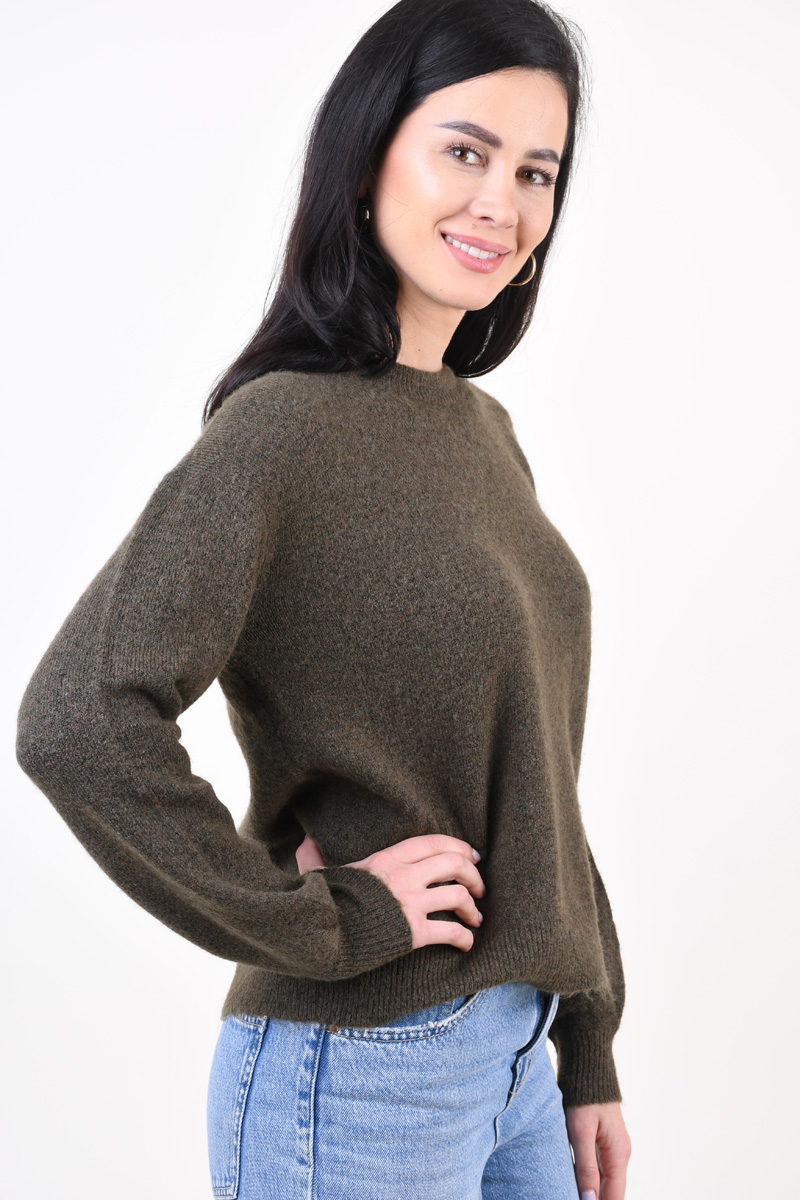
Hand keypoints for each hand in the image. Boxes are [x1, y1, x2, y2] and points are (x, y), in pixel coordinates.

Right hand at [295, 831, 484, 952]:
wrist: (317, 934)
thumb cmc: (317, 903)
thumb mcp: (319, 873)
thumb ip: (316, 857)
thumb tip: (305, 840)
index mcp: (385, 858)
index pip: (432, 842)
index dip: (458, 846)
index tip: (472, 855)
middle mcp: (403, 876)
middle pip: (454, 864)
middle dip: (473, 875)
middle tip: (479, 888)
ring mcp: (410, 904)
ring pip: (458, 896)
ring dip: (472, 908)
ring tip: (475, 919)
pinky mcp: (413, 932)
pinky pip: (451, 932)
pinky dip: (464, 938)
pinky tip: (466, 944)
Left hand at [565, 1101, 631, 1199]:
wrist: (587, 1066)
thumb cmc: (583, 1095)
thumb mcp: (581, 1131)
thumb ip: (586, 1167)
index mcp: (619, 1154)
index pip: (614, 1197)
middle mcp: (619, 1155)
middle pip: (610, 1192)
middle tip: (569, 1198)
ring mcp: (611, 1149)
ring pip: (604, 1183)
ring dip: (591, 1193)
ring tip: (571, 1195)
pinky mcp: (601, 1142)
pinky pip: (598, 1171)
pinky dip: (588, 1181)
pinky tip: (575, 1185)